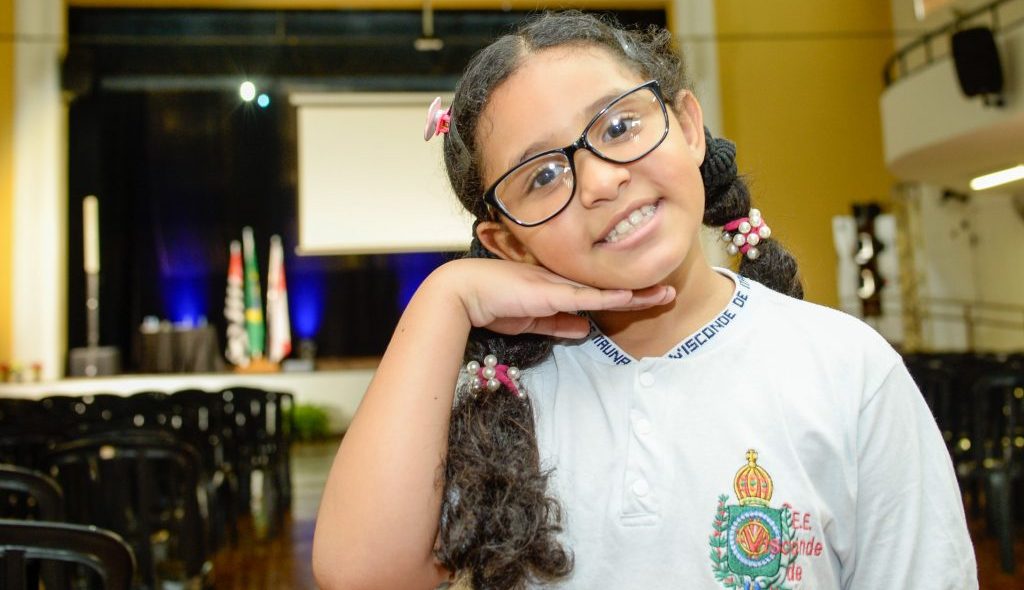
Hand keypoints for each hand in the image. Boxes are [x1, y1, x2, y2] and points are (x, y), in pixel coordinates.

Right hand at [441, 259, 675, 338]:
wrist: (463, 294)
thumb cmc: (492, 304)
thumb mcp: (532, 320)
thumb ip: (558, 325)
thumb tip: (585, 331)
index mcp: (559, 287)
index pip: (599, 293)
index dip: (626, 296)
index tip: (650, 298)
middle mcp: (563, 281)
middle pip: (610, 287)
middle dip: (641, 292)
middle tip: (669, 293)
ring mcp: (558, 284)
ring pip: (605, 289)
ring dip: (636, 294)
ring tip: (664, 295)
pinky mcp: (549, 291)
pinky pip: (585, 296)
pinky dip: (608, 297)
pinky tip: (630, 297)